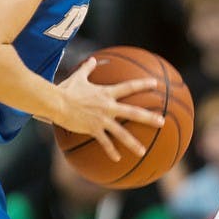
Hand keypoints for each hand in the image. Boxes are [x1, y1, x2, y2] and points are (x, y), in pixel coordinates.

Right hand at [50, 57, 164, 161]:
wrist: (56, 103)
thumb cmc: (67, 89)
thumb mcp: (79, 77)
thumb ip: (87, 68)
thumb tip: (92, 59)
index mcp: (106, 93)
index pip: (129, 87)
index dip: (143, 85)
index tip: (156, 85)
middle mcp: (108, 106)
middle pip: (133, 112)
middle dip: (149, 117)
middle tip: (162, 122)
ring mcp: (102, 119)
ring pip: (121, 133)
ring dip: (133, 143)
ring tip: (143, 151)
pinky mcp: (93, 129)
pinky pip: (104, 142)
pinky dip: (111, 151)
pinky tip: (118, 159)